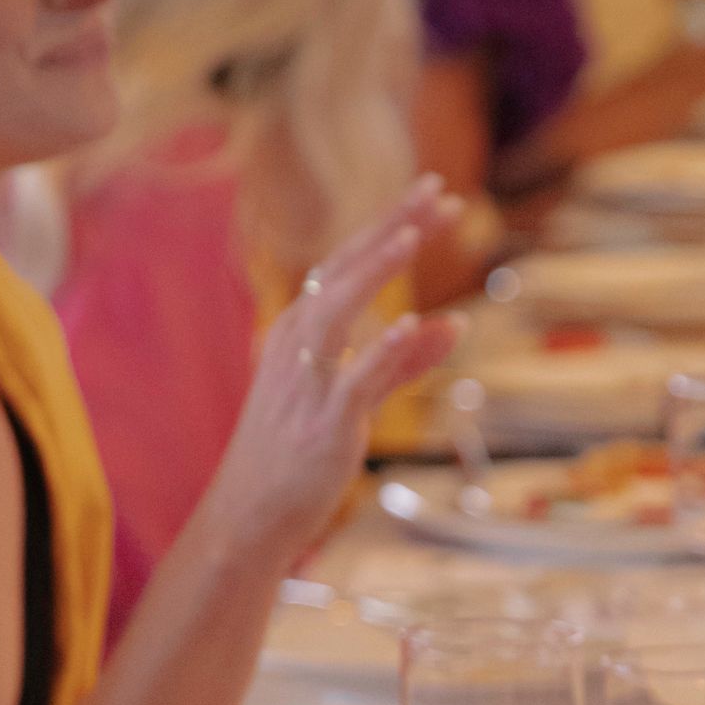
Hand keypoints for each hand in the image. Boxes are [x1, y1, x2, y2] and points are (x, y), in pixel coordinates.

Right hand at [195, 181, 464, 569]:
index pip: (351, 262)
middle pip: (346, 269)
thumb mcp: (356, 396)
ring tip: (415, 233)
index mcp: (303, 330)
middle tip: (438, 189)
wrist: (251, 515)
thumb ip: (405, 360)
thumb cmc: (300, 453)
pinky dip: (379, 349)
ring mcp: (307, 380)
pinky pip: (352, 378)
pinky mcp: (324, 423)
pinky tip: (408, 322)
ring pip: (339, 309)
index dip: (392, 225)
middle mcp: (298, 342)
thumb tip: (454, 325)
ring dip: (376, 268)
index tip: (436, 194)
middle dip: (391, 226)